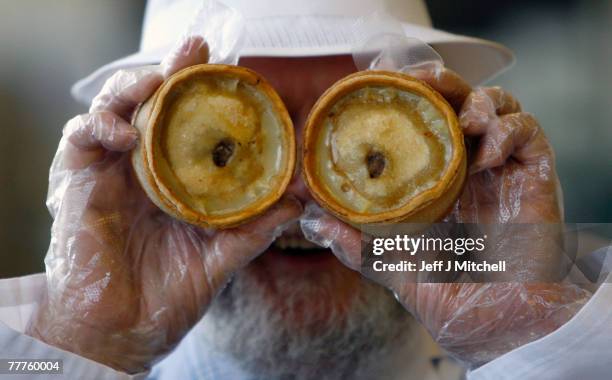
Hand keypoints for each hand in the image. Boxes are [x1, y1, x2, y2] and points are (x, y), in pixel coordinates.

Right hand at [26, 36, 301, 372]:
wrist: (125, 330)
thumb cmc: (170, 293)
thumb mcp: (221, 254)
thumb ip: (256, 227)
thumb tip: (300, 201)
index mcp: (174, 178)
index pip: (186, 121)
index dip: (200, 91)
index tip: (225, 67)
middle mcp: (142, 167)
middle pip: (152, 103)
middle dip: (171, 71)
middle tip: (195, 50)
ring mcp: (108, 171)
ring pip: (114, 107)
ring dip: (136, 86)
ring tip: (161, 80)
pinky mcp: (75, 180)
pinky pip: (80, 135)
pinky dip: (101, 124)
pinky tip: (126, 134)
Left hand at [300, 66, 589, 366]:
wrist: (494, 325)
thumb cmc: (445, 293)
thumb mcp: (390, 263)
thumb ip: (355, 243)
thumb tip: (311, 222)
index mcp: (436, 176)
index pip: (423, 118)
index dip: (407, 91)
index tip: (381, 77)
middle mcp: (468, 165)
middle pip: (459, 98)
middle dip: (440, 80)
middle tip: (419, 80)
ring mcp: (502, 168)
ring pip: (498, 104)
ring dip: (477, 100)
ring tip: (461, 121)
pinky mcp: (535, 175)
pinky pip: (527, 132)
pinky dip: (505, 131)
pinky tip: (484, 156)